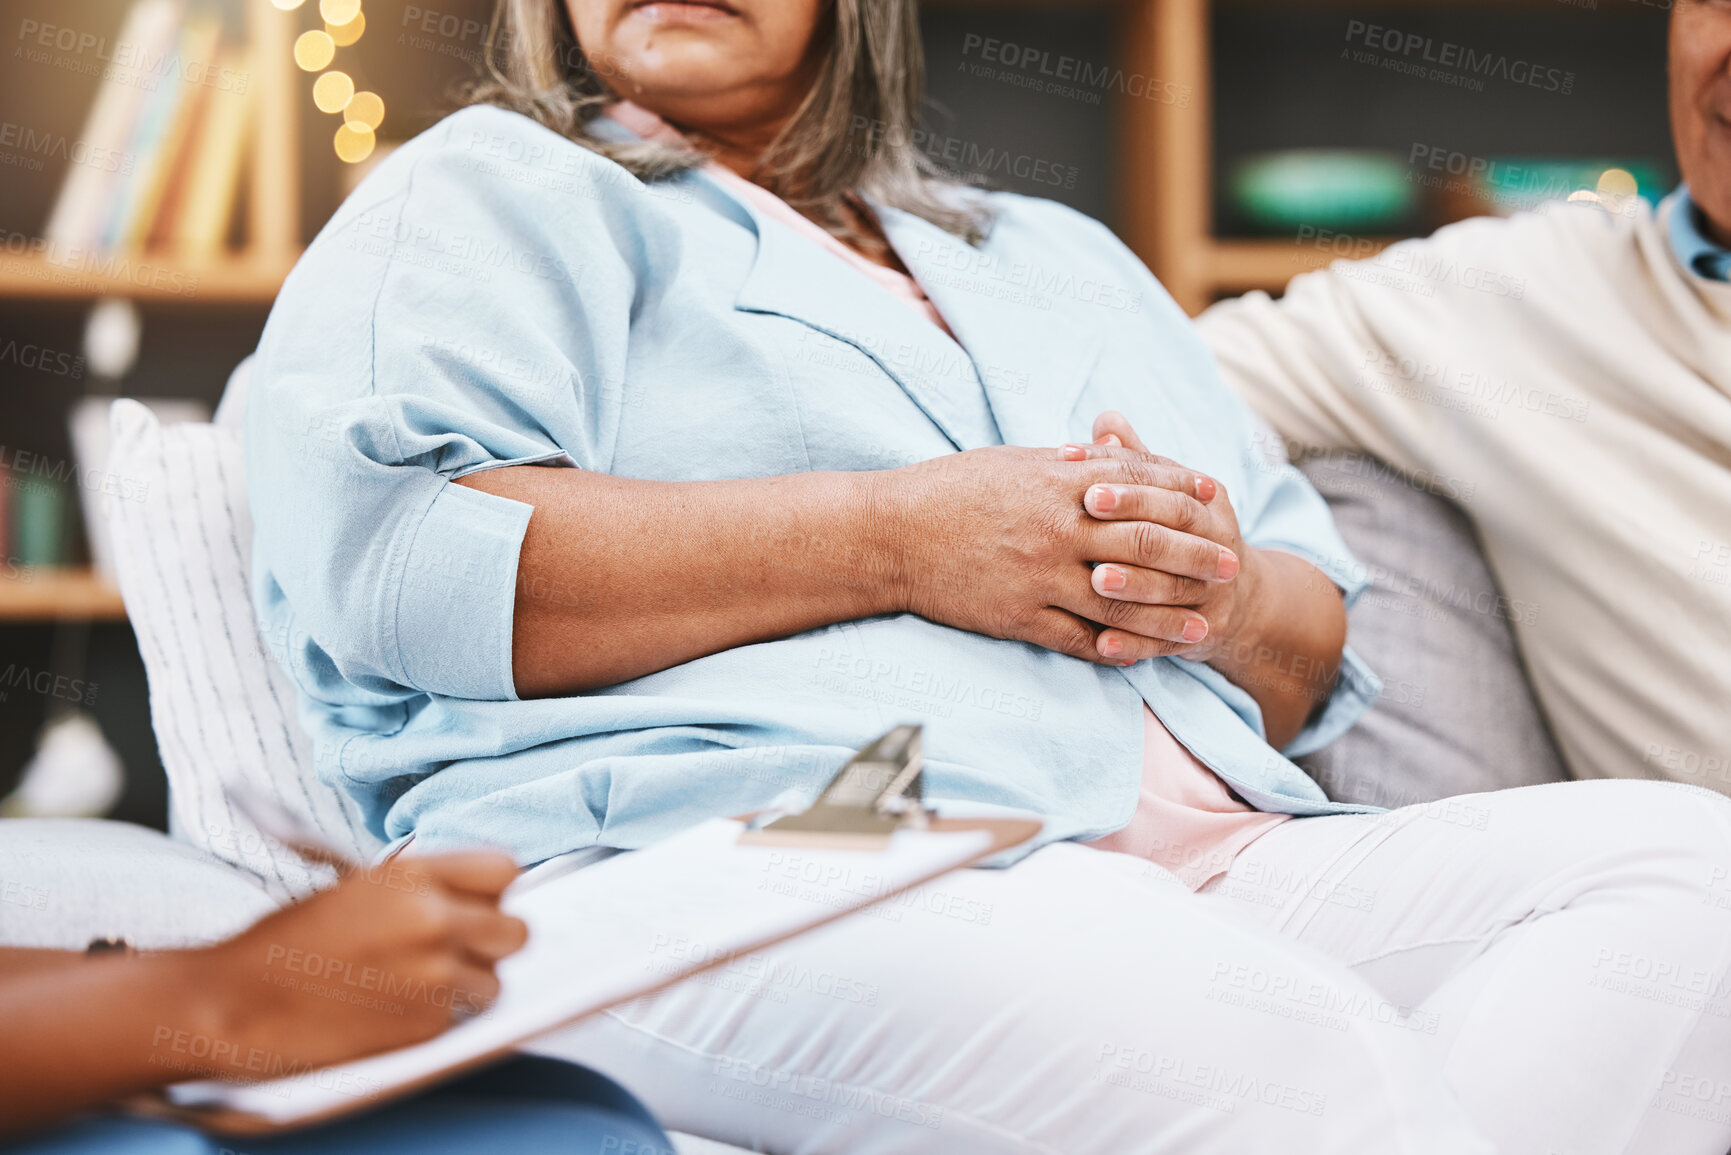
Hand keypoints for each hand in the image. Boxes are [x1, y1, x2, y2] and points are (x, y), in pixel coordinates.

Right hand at [185, 851, 526, 1074]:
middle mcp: (434, 919)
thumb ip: (420, 886)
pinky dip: (437, 1019)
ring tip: (416, 986)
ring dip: (468, 987)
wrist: (237, 1002)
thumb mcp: (356, 888)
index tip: (476, 904)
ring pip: (494, 982)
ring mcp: (434, 974)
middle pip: (515, 930)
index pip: (504, 870)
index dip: (492, 891)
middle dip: (490, 943)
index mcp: (414, 875)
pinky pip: (461, 1019)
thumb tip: (473, 896)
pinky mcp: (426, 1024)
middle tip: (455, 951)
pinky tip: (394, 1011)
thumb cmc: (287, 942)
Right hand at [876, 442, 1242, 665]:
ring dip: (1168, 614)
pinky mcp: (1018, 617)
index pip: (1138, 485)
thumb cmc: (946, 490)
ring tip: (1204, 625)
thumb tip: (1105, 452)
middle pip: (1144, 544)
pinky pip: (1078, 639)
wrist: (889, 536)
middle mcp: (1057, 530)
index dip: (1182, 492)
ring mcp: (1039, 578)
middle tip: (1230, 565)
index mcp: (1057, 484)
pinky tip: (1141, 654)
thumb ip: (1062, 462)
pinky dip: (1115, 648)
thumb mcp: (1010, 461)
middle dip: (1193, 554)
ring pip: (1121, 600)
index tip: (1216, 498)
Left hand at [1070, 410, 1266, 664]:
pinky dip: (1135, 645)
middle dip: (1129, 528)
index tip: (1082, 478)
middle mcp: (1218, 548)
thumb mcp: (1169, 493)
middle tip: (1084, 518)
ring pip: (1171, 591)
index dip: (1129, 485)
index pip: (1170, 490)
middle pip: (1174, 536)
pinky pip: (1166, 642)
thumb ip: (1136, 459)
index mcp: (1209, 506)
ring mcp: (1212, 595)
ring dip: (1134, 586)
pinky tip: (1102, 645)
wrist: (1237, 597)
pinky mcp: (1200, 636)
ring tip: (1093, 579)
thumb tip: (1105, 419)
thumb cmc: (1184, 531)